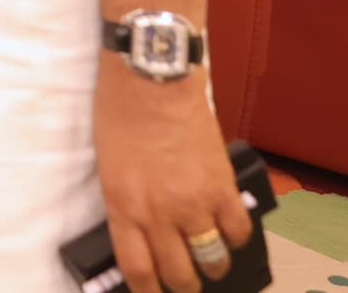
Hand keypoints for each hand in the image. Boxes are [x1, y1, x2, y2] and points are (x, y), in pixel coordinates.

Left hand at [94, 69, 250, 291]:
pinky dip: (236, 236)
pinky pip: (237, 230)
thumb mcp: (110, 165)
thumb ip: (127, 203)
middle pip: (178, 275)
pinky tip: (229, 230)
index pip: (138, 271)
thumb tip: (144, 233)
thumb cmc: (121, 111)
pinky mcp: (222, 186)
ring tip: (210, 260)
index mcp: (123, 206)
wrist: (152, 76)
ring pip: (211, 260)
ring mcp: (193, 202)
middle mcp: (158, 213)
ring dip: (212, 266)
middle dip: (184, 286)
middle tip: (187, 282)